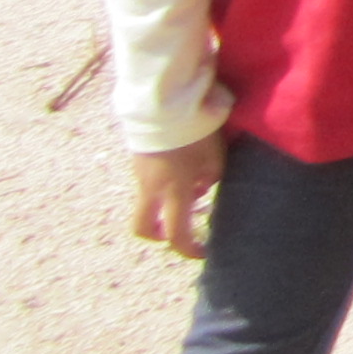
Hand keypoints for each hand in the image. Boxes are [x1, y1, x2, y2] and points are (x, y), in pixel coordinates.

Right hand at [128, 134, 226, 259]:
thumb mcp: (215, 156)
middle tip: (178, 231)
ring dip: (163, 205)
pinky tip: (180, 168)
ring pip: (146, 203)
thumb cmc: (196, 130)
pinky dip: (161, 185)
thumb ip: (210, 178)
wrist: (165, 101)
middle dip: (158, 236)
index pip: (176, 235)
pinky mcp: (137, 159)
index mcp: (174, 191)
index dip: (188, 250)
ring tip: (190, 187)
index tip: (203, 252)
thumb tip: (200, 191)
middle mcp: (151, 188)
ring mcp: (140, 174)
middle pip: (142, 227)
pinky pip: (147, 182)